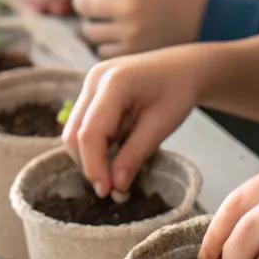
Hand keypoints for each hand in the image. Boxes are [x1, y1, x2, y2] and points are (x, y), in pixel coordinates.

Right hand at [62, 45, 208, 196]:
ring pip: (75, 130)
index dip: (94, 166)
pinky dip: (97, 142)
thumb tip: (115, 188)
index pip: (90, 133)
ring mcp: (90, 83)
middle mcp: (94, 79)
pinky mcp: (91, 90)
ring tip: (120, 165)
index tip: (107, 192)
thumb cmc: (178, 91)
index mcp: (114, 82)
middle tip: (113, 187)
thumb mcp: (161, 126)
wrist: (184, 67)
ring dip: (92, 154)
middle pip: (74, 133)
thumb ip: (135, 156)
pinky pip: (84, 123)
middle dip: (90, 163)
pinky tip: (120, 145)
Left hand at [72, 0, 209, 56]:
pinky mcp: (134, 54)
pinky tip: (115, 38)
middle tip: (86, 1)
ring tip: (101, 22)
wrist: (213, 24)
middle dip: (81, 2)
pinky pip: (103, 50)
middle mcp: (128, 6)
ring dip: (92, 26)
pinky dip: (106, 44)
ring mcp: (129, 33)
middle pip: (83, 4)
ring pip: (89, 31)